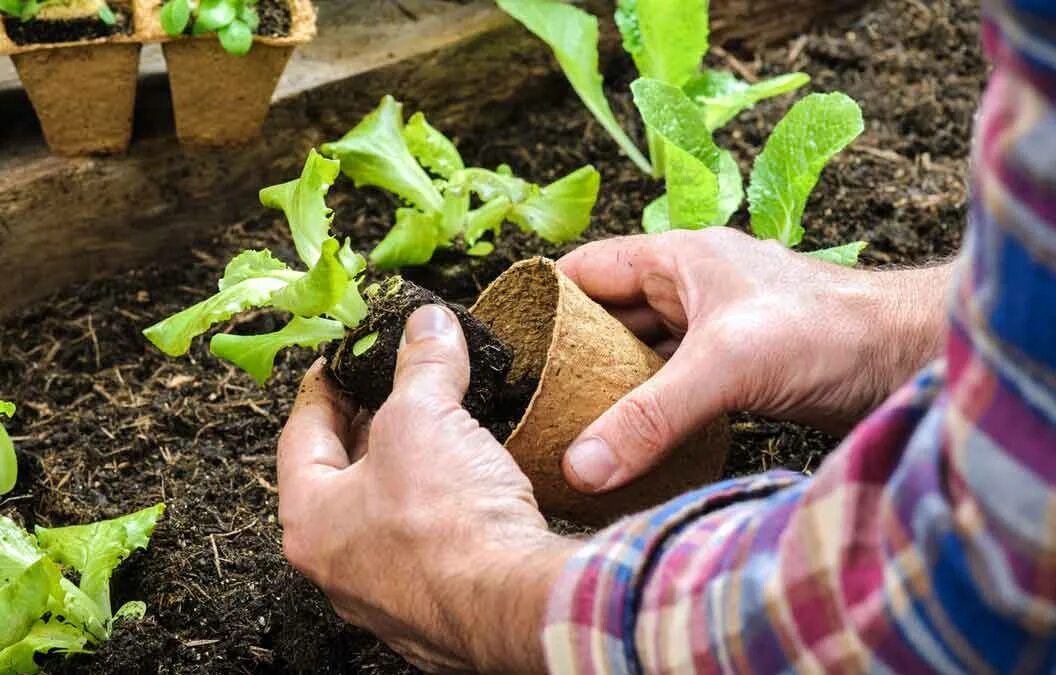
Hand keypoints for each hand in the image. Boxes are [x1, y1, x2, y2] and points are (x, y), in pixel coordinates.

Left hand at [278, 305, 575, 672]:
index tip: (341, 363)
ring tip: (438, 429)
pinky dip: (442, 511)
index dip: (324, 388)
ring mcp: (387, 596)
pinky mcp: (437, 609)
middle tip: (393, 388)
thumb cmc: (446, 522)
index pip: (301, 435)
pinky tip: (471, 486)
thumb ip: (422, 364)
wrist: (512, 604)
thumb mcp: (425, 415)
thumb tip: (428, 326)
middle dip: (371, 427)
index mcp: (310, 520)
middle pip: (342, 478)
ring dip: (410, 470)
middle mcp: (338, 567)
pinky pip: (429, 547)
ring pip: (387, 516)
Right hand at [557, 228, 949, 493]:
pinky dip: (651, 406)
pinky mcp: (740, 368)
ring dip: (612, 382)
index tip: (504, 340)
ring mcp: (716, 328)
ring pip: (643, 353)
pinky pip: (675, 383)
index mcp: (678, 259)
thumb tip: (580, 464)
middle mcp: (692, 288)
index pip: (587, 269)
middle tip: (529, 397)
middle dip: (571, 351)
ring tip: (566, 422)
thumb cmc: (829, 330)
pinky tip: (629, 438)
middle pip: (610, 315)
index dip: (542, 298)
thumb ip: (649, 417)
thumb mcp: (724, 367)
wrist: (910, 358)